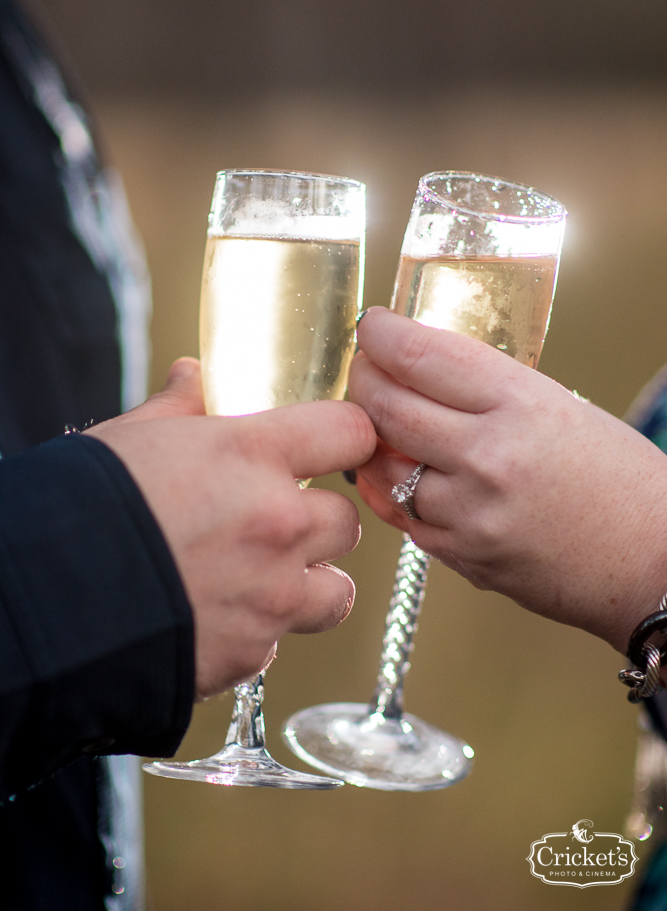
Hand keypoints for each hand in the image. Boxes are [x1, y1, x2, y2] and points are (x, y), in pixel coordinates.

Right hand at [89, 359, 375, 697]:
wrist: (43, 600)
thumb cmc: (82, 506)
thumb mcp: (129, 438)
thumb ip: (177, 408)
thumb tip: (191, 378)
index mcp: (252, 455)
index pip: (350, 432)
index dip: (345, 437)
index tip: (335, 446)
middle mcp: (278, 524)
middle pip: (347, 521)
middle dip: (318, 522)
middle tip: (276, 522)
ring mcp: (270, 595)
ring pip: (337, 592)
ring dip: (310, 585)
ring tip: (265, 580)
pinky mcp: (250, 654)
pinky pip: (277, 643)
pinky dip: (256, 633)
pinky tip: (214, 619)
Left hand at [349, 307, 666, 654]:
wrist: (652, 563)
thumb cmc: (620, 481)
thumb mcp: (561, 408)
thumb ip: (487, 392)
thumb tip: (420, 373)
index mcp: (522, 405)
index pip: (422, 356)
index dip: (383, 335)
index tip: (374, 326)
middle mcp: (489, 456)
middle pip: (387, 406)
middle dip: (363, 378)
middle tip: (365, 368)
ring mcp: (470, 512)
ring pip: (381, 464)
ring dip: (370, 436)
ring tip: (380, 421)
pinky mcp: (461, 556)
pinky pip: (400, 513)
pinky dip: (389, 486)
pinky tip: (397, 470)